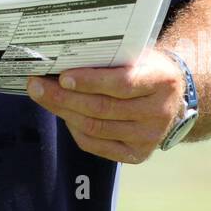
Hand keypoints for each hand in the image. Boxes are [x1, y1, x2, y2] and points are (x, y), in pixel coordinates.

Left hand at [25, 47, 185, 163]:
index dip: (90, 81)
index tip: (62, 76)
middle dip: (64, 97)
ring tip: (42, 96)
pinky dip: (74, 129)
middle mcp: (158, 113)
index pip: (122, 84)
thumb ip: (110, 58)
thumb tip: (63, 57)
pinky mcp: (136, 154)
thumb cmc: (146, 69)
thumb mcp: (137, 55)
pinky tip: (63, 113)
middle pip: (102, 108)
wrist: (173, 97)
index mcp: (161, 81)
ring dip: (64, 112)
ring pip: (95, 128)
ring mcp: (148, 137)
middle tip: (36, 85)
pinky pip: (96, 144)